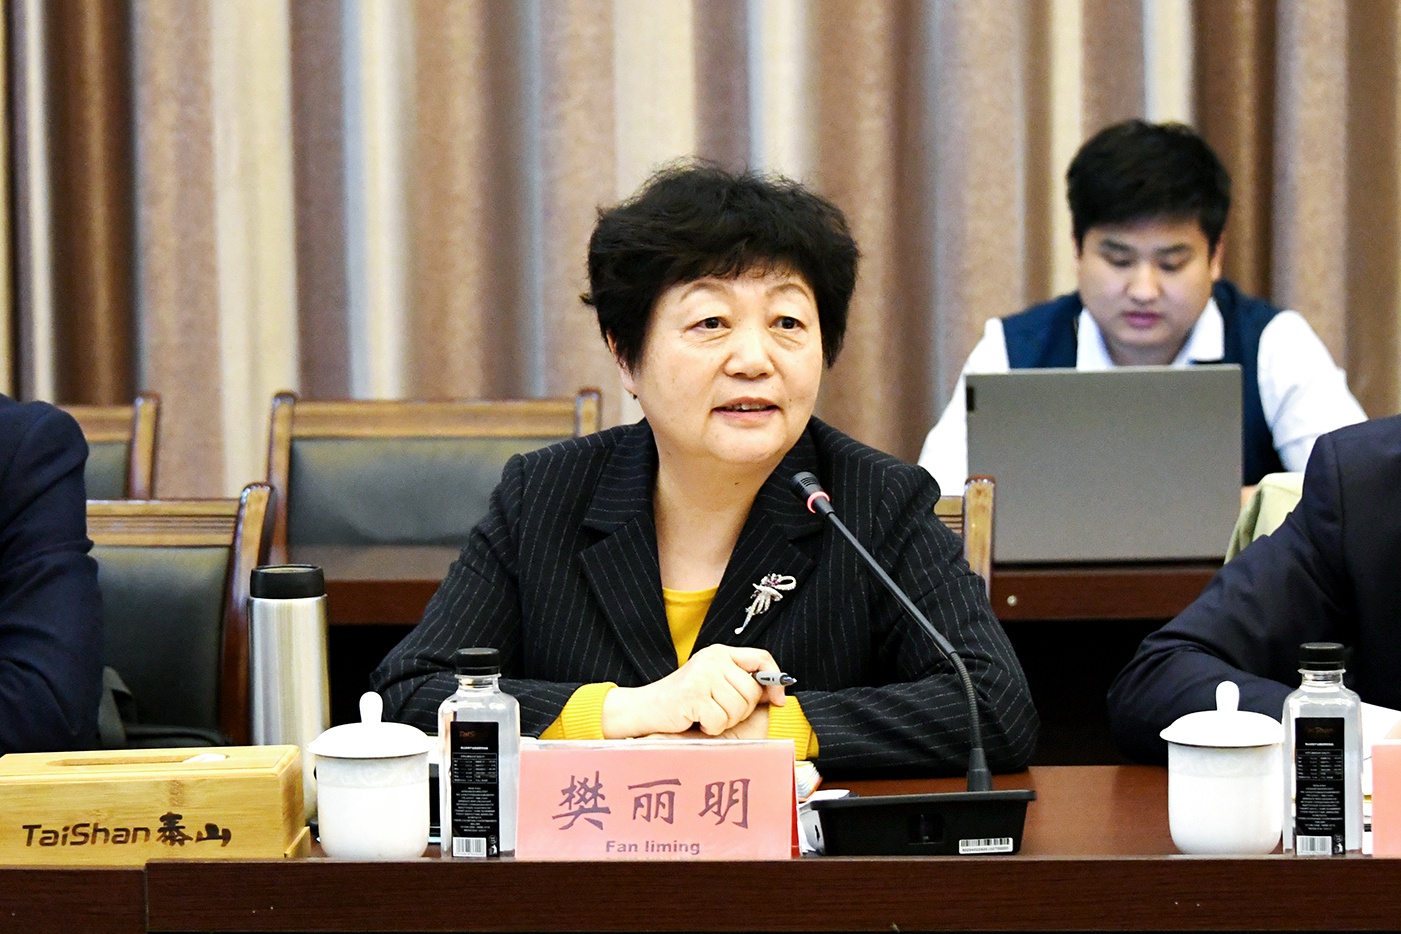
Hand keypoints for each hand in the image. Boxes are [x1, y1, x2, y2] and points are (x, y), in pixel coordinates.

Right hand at [602, 644, 786, 737]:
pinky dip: (711, 727)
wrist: (646, 708)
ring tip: (706, 715)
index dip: (774, 679)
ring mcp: (703, 675)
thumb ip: (740, 683)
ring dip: (724, 721)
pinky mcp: (693, 693)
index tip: (778, 699)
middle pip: (752, 691)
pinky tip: (697, 721)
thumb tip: (776, 694)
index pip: (761, 657)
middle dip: (741, 711)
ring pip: (738, 707)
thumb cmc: (683, 701)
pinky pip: (720, 719)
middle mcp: (713, 659)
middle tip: (720, 713)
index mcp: (720, 653)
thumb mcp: (714, 683)